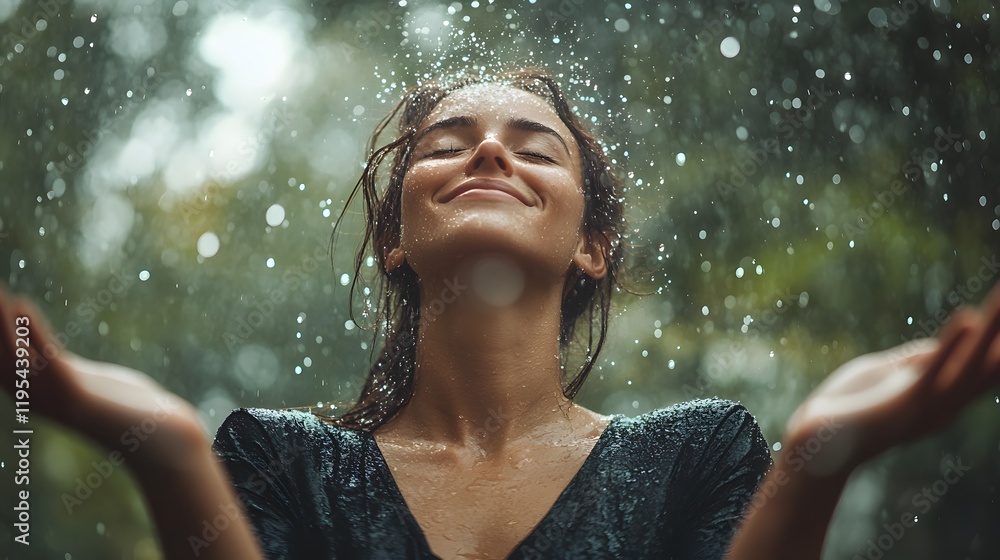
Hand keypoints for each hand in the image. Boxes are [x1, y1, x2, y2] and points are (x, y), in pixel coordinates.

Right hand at [0, 282, 205, 472]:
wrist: (154, 435)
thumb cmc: (124, 409)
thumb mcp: (83, 384)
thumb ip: (62, 371)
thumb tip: (51, 358)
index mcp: (33, 396)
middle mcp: (34, 398)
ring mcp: (52, 395)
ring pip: (14, 353)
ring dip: (0, 322)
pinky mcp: (74, 389)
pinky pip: (46, 355)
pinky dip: (32, 331)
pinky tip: (22, 305)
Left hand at [784, 282, 999, 476]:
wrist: (817, 443)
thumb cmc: (848, 408)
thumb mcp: (887, 375)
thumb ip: (916, 359)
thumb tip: (941, 342)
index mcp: (942, 395)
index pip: (987, 364)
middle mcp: (946, 403)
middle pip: (991, 363)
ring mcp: (927, 403)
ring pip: (971, 363)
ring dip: (992, 329)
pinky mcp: (903, 402)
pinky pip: (932, 370)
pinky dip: (950, 344)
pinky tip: (966, 318)